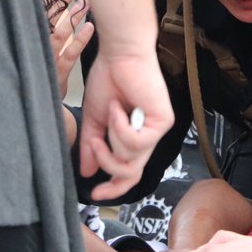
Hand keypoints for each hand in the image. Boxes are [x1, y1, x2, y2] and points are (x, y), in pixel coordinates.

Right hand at [47, 0, 94, 98]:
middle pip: (48, 20)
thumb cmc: (43, 78)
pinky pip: (70, 55)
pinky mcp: (57, 74)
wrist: (39, 107)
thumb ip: (50, 34)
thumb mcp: (40, 55)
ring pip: (59, 34)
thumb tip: (61, 12)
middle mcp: (38, 48)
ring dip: (72, 18)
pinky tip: (90, 28)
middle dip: (60, 2)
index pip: (40, 15)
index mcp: (33, 41)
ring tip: (84, 3)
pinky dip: (79, 40)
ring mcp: (47, 60)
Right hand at [79, 50, 173, 199]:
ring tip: (110, 112)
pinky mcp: (163, 122)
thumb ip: (92, 148)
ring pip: (130, 160)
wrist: (119, 55)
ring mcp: (157, 131)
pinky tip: (119, 106)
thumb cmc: (109, 80)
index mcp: (133, 137)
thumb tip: (87, 173)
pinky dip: (120, 126)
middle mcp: (148, 137)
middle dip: (107, 165)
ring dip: (111, 140)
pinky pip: (136, 143)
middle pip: (131, 174)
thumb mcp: (94, 119)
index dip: (113, 187)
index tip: (94, 195)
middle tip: (93, 145)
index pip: (128, 174)